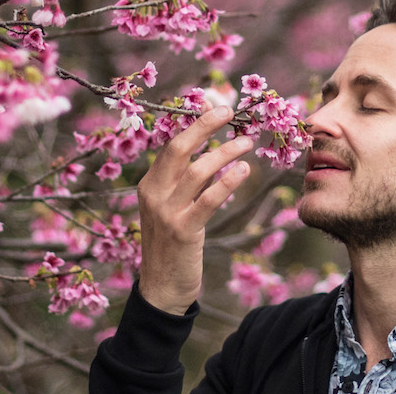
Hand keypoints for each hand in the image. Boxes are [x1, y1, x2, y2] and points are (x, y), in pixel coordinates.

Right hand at [135, 106, 253, 314]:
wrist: (161, 288)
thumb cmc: (171, 245)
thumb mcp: (169, 209)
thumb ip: (183, 183)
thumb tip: (208, 153)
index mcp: (148, 184)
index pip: (170, 145)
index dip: (193, 123)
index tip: (214, 106)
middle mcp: (153, 193)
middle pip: (177, 148)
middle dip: (203, 125)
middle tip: (228, 111)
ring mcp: (166, 212)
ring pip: (196, 170)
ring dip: (224, 152)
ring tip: (247, 142)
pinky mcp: (183, 230)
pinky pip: (208, 199)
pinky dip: (227, 181)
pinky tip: (243, 170)